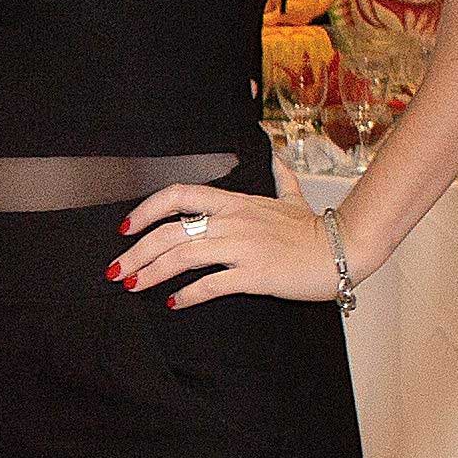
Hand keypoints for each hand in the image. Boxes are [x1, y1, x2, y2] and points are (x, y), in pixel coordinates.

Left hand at [111, 182, 337, 305]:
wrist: (343, 249)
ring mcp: (242, 247)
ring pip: (182, 257)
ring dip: (150, 273)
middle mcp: (232, 222)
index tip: (126, 227)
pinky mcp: (253, 274)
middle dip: (135, 252)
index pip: (178, 195)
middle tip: (115, 270)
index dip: (146, 209)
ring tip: (132, 286)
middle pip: (169, 232)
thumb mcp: (291, 196)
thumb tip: (275, 155)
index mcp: (234, 202)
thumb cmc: (313, 229)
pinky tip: (173, 303)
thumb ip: (279, 176)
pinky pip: (211, 284)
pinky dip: (188, 295)